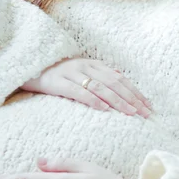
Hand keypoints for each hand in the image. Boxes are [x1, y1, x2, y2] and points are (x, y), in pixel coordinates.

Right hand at [20, 57, 151, 118]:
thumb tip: (121, 76)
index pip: (121, 79)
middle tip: (145, 114)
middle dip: (132, 99)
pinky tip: (104, 109)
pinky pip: (79, 91)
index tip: (149, 107)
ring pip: (101, 87)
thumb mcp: (81, 70)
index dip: (136, 92)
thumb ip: (100, 73)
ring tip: (130, 113)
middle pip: (114, 83)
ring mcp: (72, 73)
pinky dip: (93, 100)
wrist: (29, 66)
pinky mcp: (59, 82)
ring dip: (118, 101)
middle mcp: (86, 66)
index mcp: (94, 64)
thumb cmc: (58, 72)